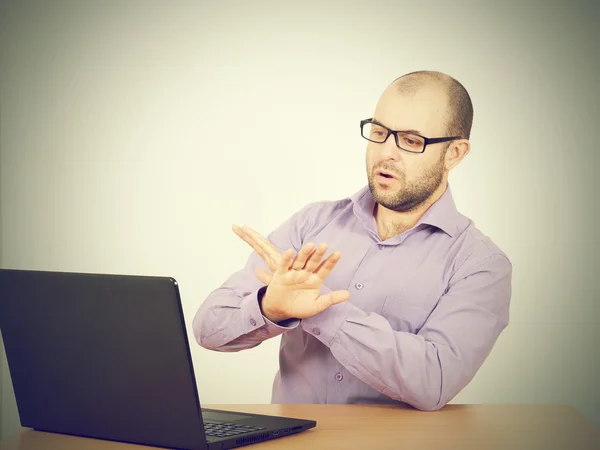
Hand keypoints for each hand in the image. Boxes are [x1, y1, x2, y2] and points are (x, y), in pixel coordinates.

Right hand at [232, 224, 349, 321]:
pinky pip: (284, 264)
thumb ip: (331, 299)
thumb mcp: (317, 305)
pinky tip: (290, 251)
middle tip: (325, 245)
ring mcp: (293, 273)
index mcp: (315, 280)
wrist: (280, 311)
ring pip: (300, 260)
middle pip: (313, 262)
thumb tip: (348, 294)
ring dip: (304, 253)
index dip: (331, 262)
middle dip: (318, 254)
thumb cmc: (299, 307)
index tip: (338, 253)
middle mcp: (305, 273)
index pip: (325, 269)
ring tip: (310, 245)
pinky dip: (286, 258)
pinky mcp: (281, 274)